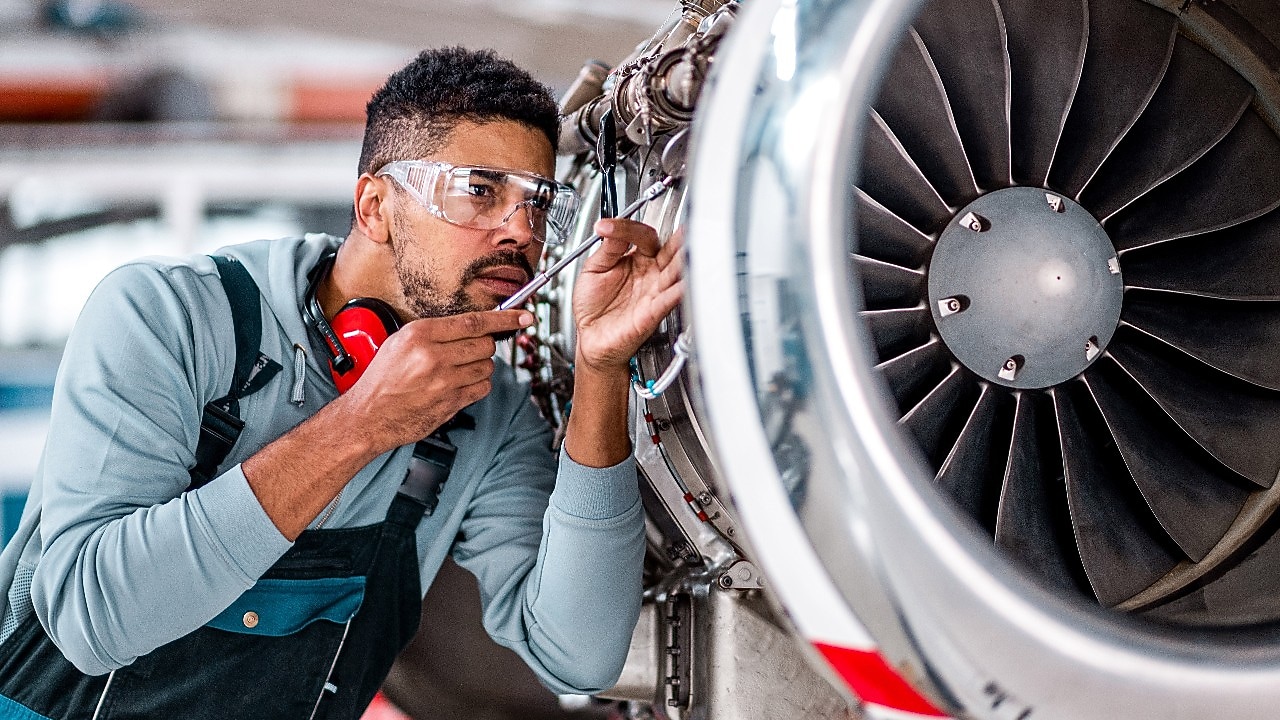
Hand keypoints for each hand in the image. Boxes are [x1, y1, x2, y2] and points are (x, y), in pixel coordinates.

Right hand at [339, 309, 532, 451]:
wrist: (369, 416)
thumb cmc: (381, 379)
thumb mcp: (400, 342)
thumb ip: (435, 332)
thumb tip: (471, 327)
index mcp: (420, 335)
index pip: (475, 322)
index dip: (505, 318)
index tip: (523, 316)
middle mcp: (434, 356)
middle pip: (485, 344)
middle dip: (483, 346)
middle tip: (468, 351)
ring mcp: (445, 381)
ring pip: (487, 367)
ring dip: (480, 366)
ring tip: (458, 370)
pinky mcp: (451, 402)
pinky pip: (482, 388)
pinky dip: (477, 385)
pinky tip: (460, 385)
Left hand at [571, 218, 684, 372]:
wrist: (590, 338)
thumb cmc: (594, 307)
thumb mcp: (593, 270)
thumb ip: (607, 249)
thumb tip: (612, 227)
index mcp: (637, 260)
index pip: (643, 236)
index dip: (627, 227)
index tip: (604, 227)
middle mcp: (651, 273)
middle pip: (671, 250)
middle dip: (678, 238)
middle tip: (680, 226)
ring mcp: (655, 291)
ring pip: (677, 271)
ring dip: (683, 259)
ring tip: (687, 246)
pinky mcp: (654, 311)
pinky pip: (671, 298)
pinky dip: (678, 289)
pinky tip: (682, 281)